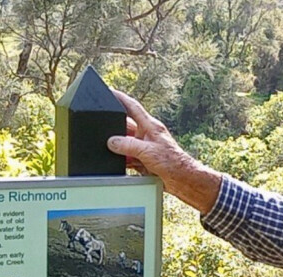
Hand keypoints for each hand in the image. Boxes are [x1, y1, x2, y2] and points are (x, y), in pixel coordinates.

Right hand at [107, 89, 220, 213]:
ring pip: (125, 143)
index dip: (121, 98)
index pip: (133, 107)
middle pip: (126, 126)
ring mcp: (145, 146)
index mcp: (150, 126)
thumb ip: (128, 145)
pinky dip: (121, 159)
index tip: (110, 91)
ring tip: (107, 148)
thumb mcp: (147, 151)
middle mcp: (147, 134)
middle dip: (114, 127)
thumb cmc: (172, 161)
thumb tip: (112, 141)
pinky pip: (127, 156)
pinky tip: (116, 162)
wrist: (182, 179)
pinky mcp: (144, 159)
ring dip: (118, 146)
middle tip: (101, 126)